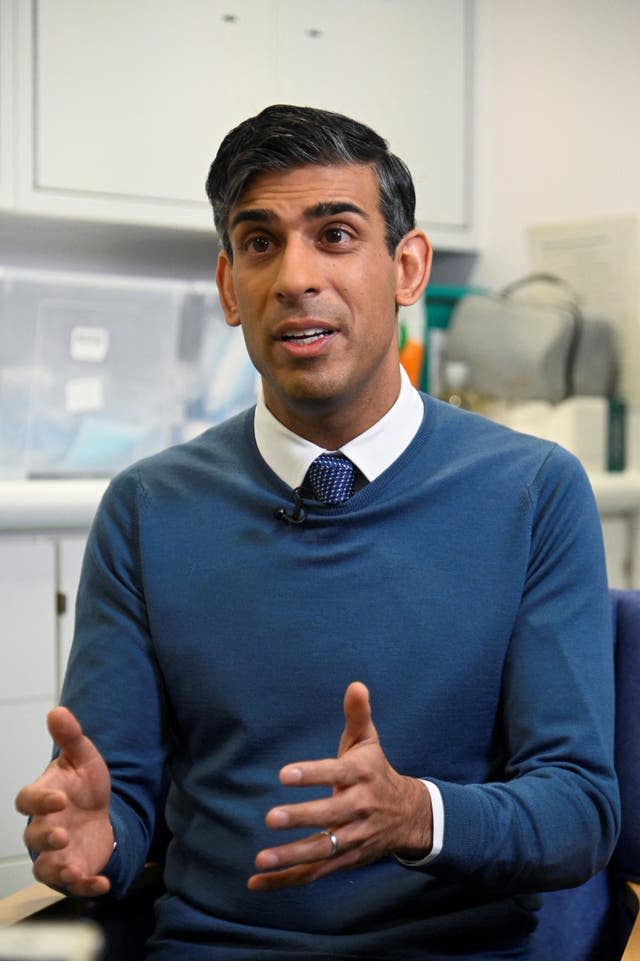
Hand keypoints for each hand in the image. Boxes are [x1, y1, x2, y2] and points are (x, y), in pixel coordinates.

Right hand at [15, 707, 113, 896]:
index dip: (39, 801)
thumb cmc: (84, 783)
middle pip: (34, 837)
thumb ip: (70, 737)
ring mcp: (56, 852)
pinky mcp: (74, 869)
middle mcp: (44, 827)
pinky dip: (86, 887)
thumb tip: (57, 710)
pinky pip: (74, 885)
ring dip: (58, 871)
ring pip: (46, 868)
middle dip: (46, 838)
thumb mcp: (83, 757)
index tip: (59, 797)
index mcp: (43, 798)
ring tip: (74, 870)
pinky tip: (103, 884)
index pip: (27, 801)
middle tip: (62, 835)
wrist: (100, 810)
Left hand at [248, 681, 432, 890]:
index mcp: (362, 775)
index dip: (312, 773)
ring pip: (322, 850)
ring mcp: (353, 838)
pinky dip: (286, 880)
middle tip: (270, 818)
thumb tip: (355, 684)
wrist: (409, 816)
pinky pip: (314, 872)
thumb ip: (358, 714)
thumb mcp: (369, 741)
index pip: (337, 772)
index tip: (284, 774)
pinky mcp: (345, 860)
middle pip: (330, 815)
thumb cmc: (376, 771)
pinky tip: (256, 882)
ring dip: (291, 857)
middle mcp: (360, 808)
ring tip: (261, 859)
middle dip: (302, 818)